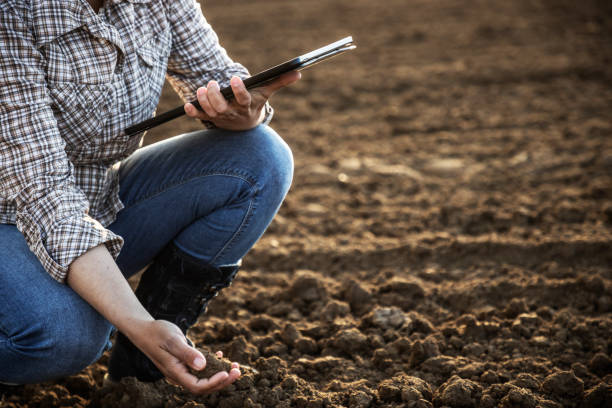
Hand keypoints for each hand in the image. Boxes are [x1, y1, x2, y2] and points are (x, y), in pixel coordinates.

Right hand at [128, 320, 239, 394]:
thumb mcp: (173, 340)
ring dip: (220, 374)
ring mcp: (181, 370)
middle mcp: (179, 375)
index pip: (197, 386)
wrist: (144, 329)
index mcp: (175, 372)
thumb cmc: (157, 333)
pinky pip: (201, 370)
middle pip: (203, 387)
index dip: (214, 383)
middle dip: (222, 381)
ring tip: (235, 366)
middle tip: (238, 371)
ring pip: (204, 379)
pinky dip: (212, 365)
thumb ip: (187, 353)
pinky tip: (220, 355)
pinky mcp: (184, 363)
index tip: (227, 373)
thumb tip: (202, 366)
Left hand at [184, 71, 300, 130]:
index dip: (239, 91)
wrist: (245, 124)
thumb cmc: (255, 103)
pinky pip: (200, 117)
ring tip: (202, 88)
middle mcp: (233, 113)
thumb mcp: (266, 93)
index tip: (235, 79)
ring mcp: (221, 117)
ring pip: (211, 112)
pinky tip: (188, 105)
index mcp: (246, 106)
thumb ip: (279, 82)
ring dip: (204, 101)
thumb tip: (298, 72)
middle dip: (215, 95)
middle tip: (212, 83)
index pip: (243, 99)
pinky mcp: (211, 118)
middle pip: (222, 107)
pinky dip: (193, 112)